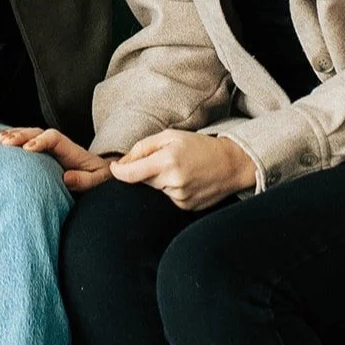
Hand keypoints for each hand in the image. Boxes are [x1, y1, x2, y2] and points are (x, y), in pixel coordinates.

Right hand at [0, 126, 112, 191]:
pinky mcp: (42, 152)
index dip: (40, 141)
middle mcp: (57, 144)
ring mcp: (49, 146)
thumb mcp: (98, 180)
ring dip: (14, 135)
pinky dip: (13, 139)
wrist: (100, 172)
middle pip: (37, 132)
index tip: (27, 150)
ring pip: (30, 134)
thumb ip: (84, 180)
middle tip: (5, 142)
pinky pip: (27, 141)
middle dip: (21, 136)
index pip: (53, 138)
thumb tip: (66, 177)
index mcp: (70, 148)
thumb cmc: (98, 177)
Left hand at [110, 130, 256, 210]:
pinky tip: (186, 180)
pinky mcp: (187, 207)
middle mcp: (174, 182)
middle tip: (163, 160)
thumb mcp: (170, 136)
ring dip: (160, 180)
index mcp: (167, 161)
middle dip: (145, 171)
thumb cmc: (199, 146)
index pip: (132, 173)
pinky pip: (169, 198)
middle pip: (144, 180)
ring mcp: (181, 198)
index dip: (118, 172)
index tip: (113, 169)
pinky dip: (171, 189)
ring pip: (157, 189)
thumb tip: (122, 163)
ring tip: (179, 169)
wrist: (231, 164)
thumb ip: (143, 147)